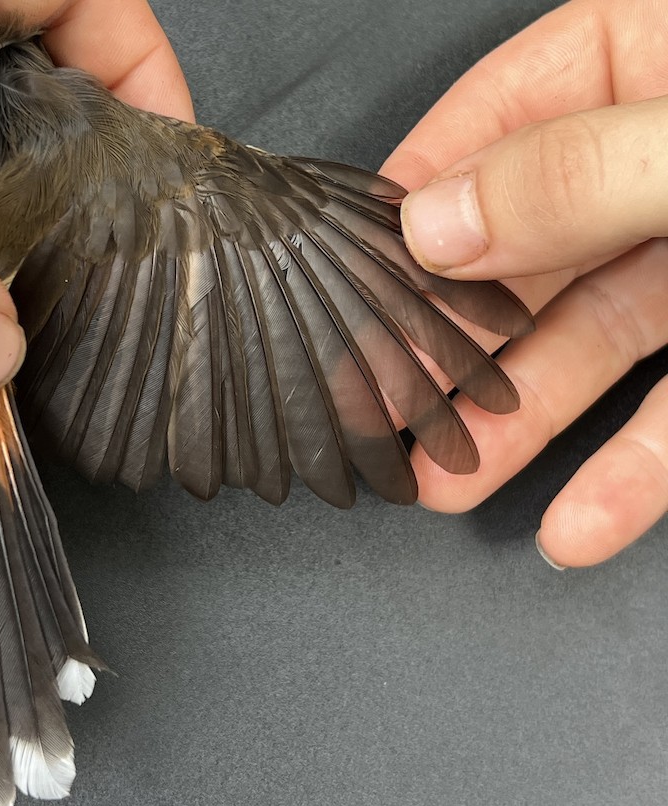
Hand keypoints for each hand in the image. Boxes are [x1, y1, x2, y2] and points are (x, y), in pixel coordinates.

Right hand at [381, 0, 667, 567]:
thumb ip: (582, 175)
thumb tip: (439, 221)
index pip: (512, 106)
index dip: (425, 187)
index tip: (347, 261)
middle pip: (532, 248)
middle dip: (451, 339)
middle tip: (376, 404)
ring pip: (594, 341)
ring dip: (513, 424)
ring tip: (435, 482)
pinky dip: (630, 476)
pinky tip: (574, 527)